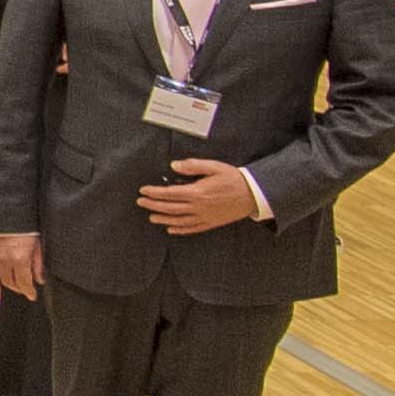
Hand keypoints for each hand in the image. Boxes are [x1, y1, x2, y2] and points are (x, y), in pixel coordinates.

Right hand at [0, 229, 47, 301]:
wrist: (6, 213)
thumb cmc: (25, 226)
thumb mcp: (37, 244)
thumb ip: (38, 264)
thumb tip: (40, 279)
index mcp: (19, 259)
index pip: (24, 283)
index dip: (29, 292)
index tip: (33, 296)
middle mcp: (4, 261)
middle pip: (10, 283)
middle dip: (19, 288)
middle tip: (25, 288)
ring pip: (1, 276)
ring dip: (9, 278)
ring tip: (16, 276)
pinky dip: (0, 270)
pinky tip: (7, 266)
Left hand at [139, 159, 271, 236]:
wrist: (253, 194)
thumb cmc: (234, 178)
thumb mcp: (214, 167)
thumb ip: (193, 166)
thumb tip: (174, 166)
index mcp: (198, 192)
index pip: (169, 193)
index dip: (154, 193)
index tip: (143, 190)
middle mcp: (199, 207)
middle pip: (170, 208)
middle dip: (153, 205)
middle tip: (141, 202)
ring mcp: (205, 217)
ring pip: (179, 221)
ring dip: (163, 219)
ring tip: (151, 217)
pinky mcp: (211, 223)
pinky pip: (192, 229)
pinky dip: (180, 230)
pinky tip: (171, 229)